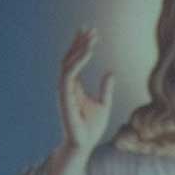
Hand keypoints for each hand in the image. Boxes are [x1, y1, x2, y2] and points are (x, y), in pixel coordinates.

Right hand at [58, 28, 115, 156]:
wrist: (84, 145)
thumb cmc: (92, 129)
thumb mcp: (104, 105)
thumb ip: (106, 89)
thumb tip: (110, 73)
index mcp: (74, 87)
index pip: (74, 61)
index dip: (80, 45)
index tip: (89, 31)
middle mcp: (66, 86)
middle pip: (69, 58)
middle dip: (79, 42)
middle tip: (91, 29)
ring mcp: (64, 90)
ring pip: (68, 63)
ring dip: (79, 48)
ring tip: (92, 37)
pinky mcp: (64, 96)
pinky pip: (69, 73)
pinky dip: (79, 61)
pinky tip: (89, 51)